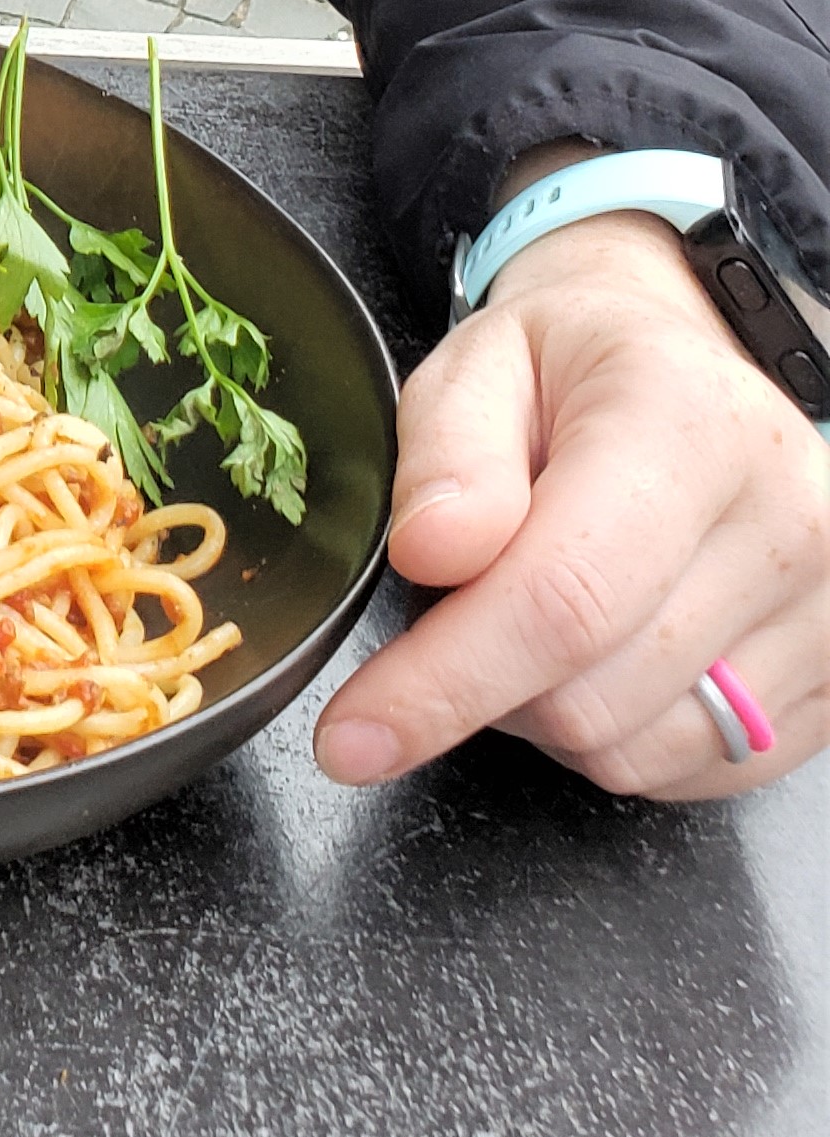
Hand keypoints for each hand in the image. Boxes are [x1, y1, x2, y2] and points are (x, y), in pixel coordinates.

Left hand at [314, 204, 826, 799]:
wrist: (685, 371)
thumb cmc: (572, 369)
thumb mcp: (477, 363)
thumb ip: (444, 451)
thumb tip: (435, 552)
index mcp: (688, 423)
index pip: (562, 598)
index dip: (445, 682)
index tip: (353, 735)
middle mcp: (787, 519)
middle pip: (591, 695)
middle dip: (483, 681)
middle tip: (466, 599)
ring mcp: (828, 608)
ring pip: (636, 752)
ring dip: (548, 713)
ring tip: (542, 609)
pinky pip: (694, 774)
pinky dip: (619, 735)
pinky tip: (607, 649)